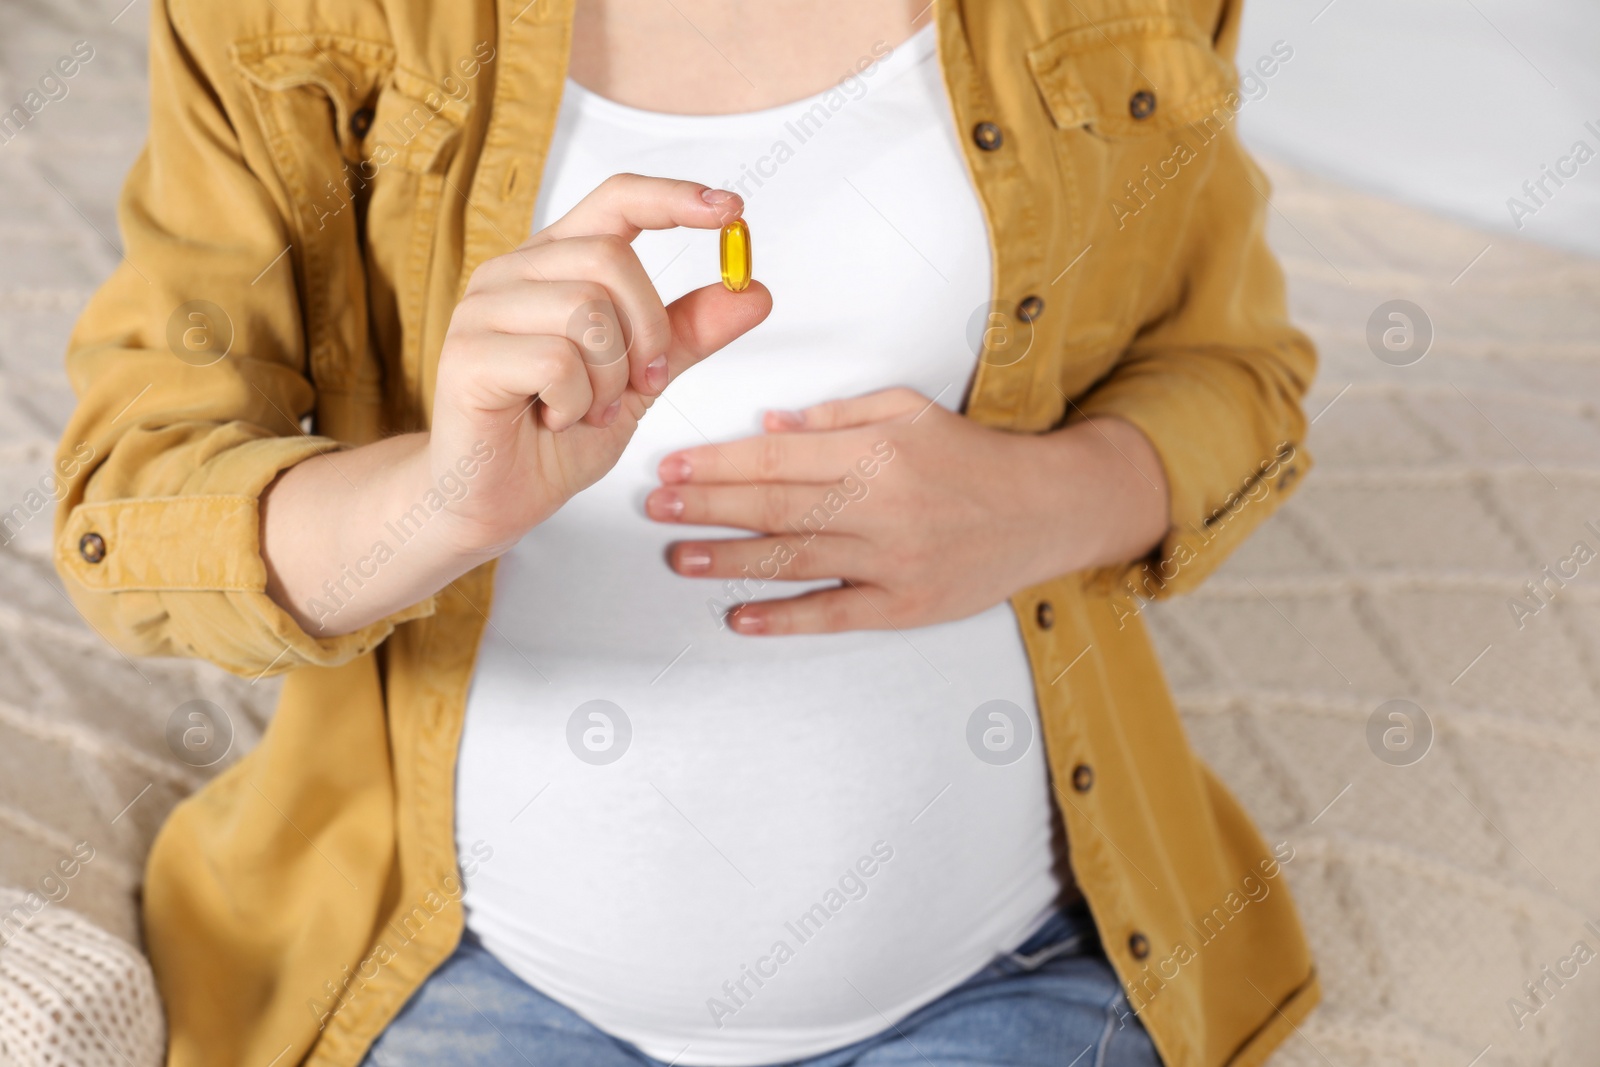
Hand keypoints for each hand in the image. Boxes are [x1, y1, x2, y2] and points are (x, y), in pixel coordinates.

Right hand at [428, 173, 771, 556]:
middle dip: (649, 330)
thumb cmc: (557, 436)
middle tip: (642, 384)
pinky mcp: (466, 354)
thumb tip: (755, 292)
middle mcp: (513, 273)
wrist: (498, 500)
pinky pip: (554, 360)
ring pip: (585, 311)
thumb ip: (689, 333)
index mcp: (555, 264)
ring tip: (588, 409)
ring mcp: (482, 310)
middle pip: (611, 258)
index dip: (674, 197)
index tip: (732, 210)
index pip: (617, 200)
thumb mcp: (642, 380)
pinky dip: (576, 402)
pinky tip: (555, 419)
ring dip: (610, 377)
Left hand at [643, 388, 1169, 634]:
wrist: (1047, 508)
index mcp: (878, 451)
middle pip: (774, 507)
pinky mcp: (907, 604)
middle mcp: (882, 505)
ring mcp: (894, 560)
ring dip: (730, 561)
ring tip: (679, 558)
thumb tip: (769, 427)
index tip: (675, 467)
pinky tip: (741, 617)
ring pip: (794, 560)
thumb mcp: (909, 411)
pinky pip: (834, 613)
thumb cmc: (973, 456)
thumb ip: (837, 418)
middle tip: (657, 508)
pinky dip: (785, 618)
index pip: (777, 458)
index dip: (718, 464)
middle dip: (708, 507)